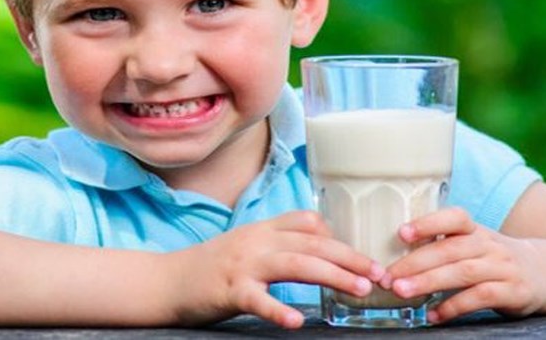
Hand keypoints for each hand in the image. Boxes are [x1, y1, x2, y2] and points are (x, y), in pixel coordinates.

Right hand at [171, 210, 383, 328]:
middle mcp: (256, 241)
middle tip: (379, 275)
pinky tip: (296, 322)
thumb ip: (279, 244)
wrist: (167, 282)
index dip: (341, 238)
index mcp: (262, 229)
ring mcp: (242, 265)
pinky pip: (257, 300)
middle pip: (312, 243)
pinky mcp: (228, 290)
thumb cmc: (211, 268)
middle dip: (350, 258)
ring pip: (296, 264)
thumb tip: (320, 249)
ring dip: (332, 275)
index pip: (309, 222)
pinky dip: (278, 310)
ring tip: (359, 289)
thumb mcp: (247, 246)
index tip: (367, 258)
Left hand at [381, 207, 545, 323]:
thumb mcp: (474, 244)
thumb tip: (395, 256)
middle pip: (449, 250)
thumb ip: (443, 246)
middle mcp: (489, 245)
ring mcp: (503, 268)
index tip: (401, 232)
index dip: (428, 222)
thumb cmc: (494, 259)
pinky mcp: (514, 292)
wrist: (545, 273)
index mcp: (476, 230)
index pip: (455, 218)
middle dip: (414, 263)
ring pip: (462, 272)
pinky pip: (481, 298)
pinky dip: (454, 307)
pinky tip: (434, 314)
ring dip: (428, 282)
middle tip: (387, 276)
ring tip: (402, 291)